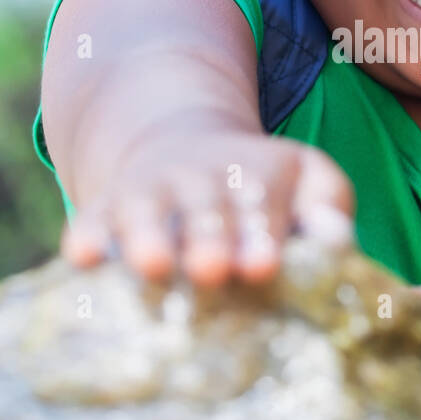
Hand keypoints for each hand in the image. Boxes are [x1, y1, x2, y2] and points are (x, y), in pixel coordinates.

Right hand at [60, 129, 354, 285]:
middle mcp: (201, 179)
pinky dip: (88, 237)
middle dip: (208, 237)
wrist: (184, 149)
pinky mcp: (107, 209)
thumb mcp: (306, 180)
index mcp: (257, 174)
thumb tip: (338, 239)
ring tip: (153, 265)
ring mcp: (151, 192)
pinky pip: (93, 221)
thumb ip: (329, 205)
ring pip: (147, 211)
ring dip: (149, 237)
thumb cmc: (260, 189)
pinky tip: (82, 259)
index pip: (261, 201)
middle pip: (205, 208)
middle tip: (211, 269)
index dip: (260, 232)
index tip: (262, 265)